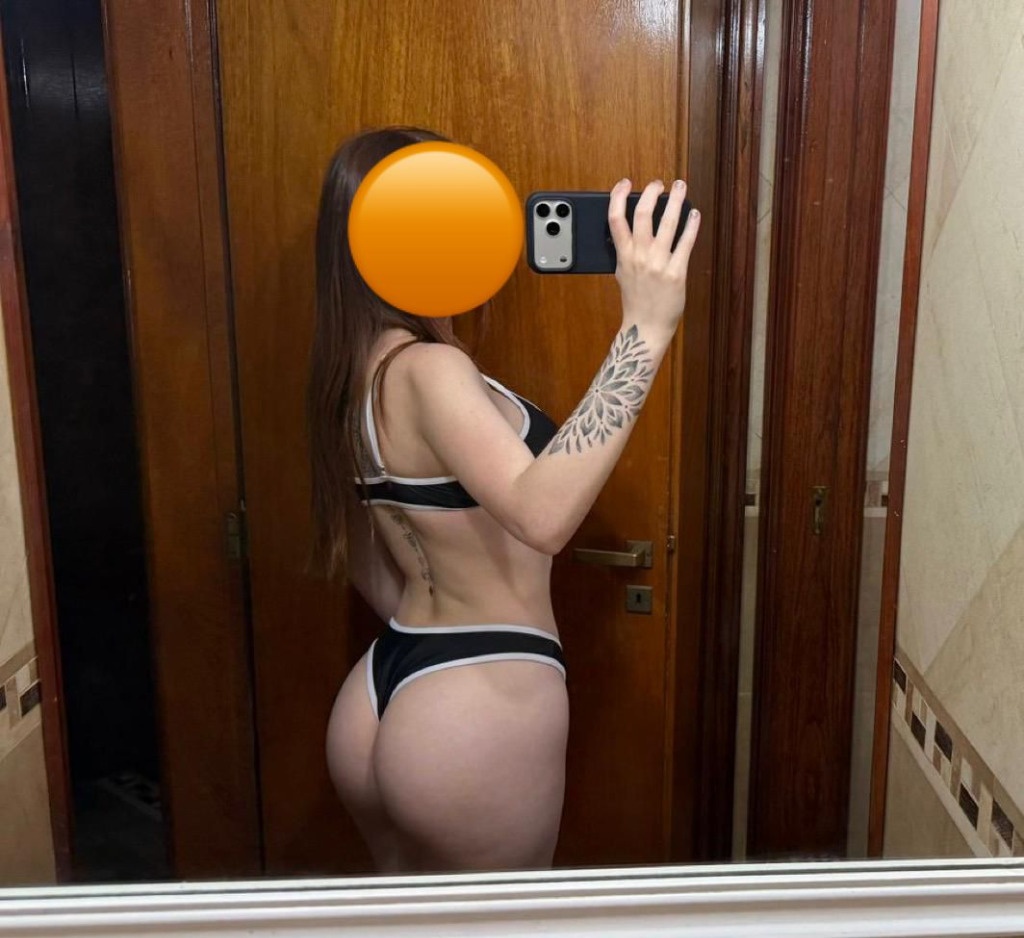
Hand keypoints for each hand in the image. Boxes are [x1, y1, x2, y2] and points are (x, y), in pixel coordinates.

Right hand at [608, 178, 699, 339]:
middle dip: (651, 193)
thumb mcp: (622, 273)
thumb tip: (626, 232)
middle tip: (659, 184)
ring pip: (667, 223)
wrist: (646, 327)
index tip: (625, 183)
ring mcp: (659, 264)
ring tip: (680, 187)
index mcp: (623, 256)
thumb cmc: (635, 302)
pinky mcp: (676, 273)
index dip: (618, 197)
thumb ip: (623, 252)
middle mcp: (640, 256)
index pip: (615, 219)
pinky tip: (694, 214)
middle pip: (643, 214)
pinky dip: (691, 225)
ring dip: (675, 201)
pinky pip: (685, 243)